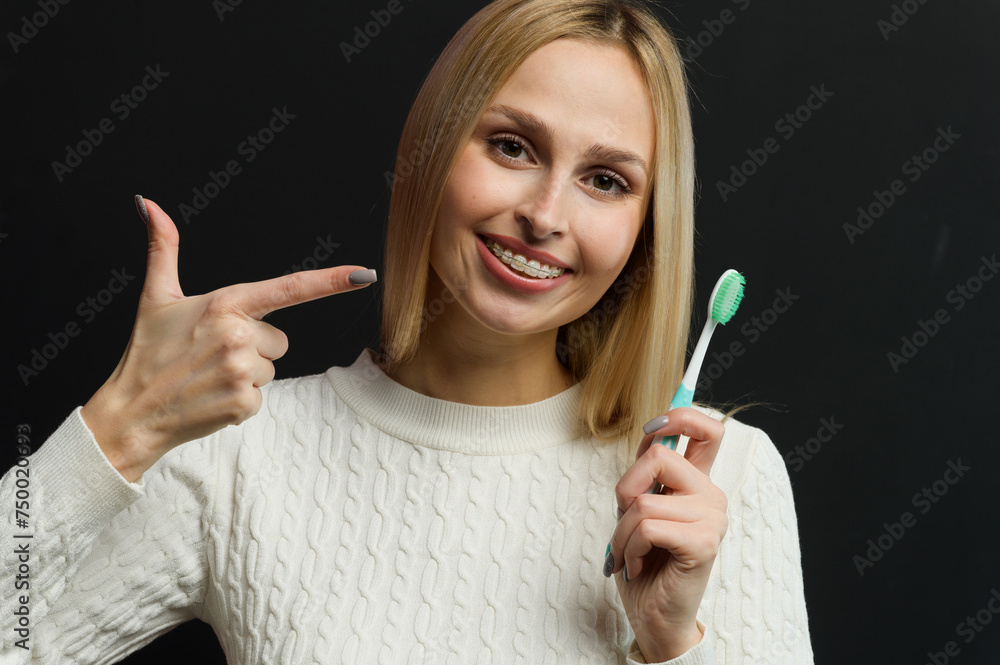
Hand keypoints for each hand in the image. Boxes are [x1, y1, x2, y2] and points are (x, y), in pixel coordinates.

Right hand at [81, 196, 375, 481]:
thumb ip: (163, 248)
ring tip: (207, 376)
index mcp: (226, 304)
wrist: (132, 412)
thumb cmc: (147, 354)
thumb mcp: (157, 297)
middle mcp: (238, 335)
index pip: (290, 288)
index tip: (364, 274)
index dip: (331, 281)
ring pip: (270, 368)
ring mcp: (243, 370)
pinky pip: (260, 397)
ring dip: (246, 375)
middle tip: (211, 355)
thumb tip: (149, 204)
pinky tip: (210, 397)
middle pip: (279, 340)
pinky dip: (239, 401)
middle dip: (252, 348)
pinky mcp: (244, 402)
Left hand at [606, 407, 727, 661]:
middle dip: (625, 487)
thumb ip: (647, 472)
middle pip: (659, 455)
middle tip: (623, 518)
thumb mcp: (638, 508)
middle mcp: (711, 495)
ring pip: (644, 500)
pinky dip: (629, 548)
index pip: (709, 430)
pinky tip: (636, 565)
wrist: (655, 616)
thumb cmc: (645, 563)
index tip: (652, 428)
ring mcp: (712, 519)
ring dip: (620, 532)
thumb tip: (650, 433)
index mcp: (698, 483)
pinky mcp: (703, 543)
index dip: (681, 415)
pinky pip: (647, 526)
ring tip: (626, 553)